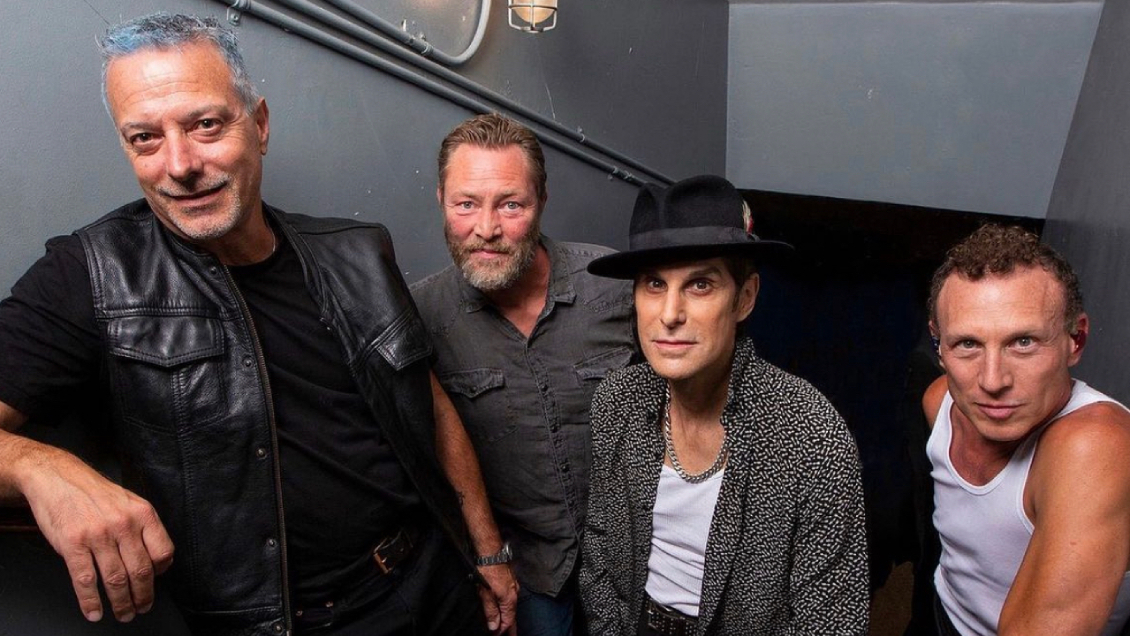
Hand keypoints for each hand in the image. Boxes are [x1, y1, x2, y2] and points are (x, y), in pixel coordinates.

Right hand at [19, 446, 173, 622]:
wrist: (58, 478)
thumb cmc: (95, 493)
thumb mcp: (130, 502)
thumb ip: (144, 528)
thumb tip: (159, 560)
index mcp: (143, 513)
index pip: (163, 551)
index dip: (161, 573)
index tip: (155, 583)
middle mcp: (123, 524)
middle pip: (141, 570)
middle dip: (143, 596)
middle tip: (141, 608)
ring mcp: (98, 534)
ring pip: (116, 579)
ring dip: (121, 603)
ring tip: (124, 614)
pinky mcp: (73, 544)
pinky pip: (86, 581)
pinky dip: (91, 602)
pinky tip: (95, 612)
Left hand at [477, 563, 518, 634]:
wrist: (491, 552)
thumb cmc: (487, 571)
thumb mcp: (485, 594)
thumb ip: (491, 611)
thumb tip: (494, 626)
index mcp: (509, 600)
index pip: (508, 621)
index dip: (502, 630)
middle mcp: (514, 594)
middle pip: (513, 615)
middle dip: (511, 627)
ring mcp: (513, 587)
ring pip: (512, 607)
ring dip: (509, 617)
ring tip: (507, 626)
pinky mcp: (510, 581)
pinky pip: (510, 599)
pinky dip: (508, 607)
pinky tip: (505, 607)